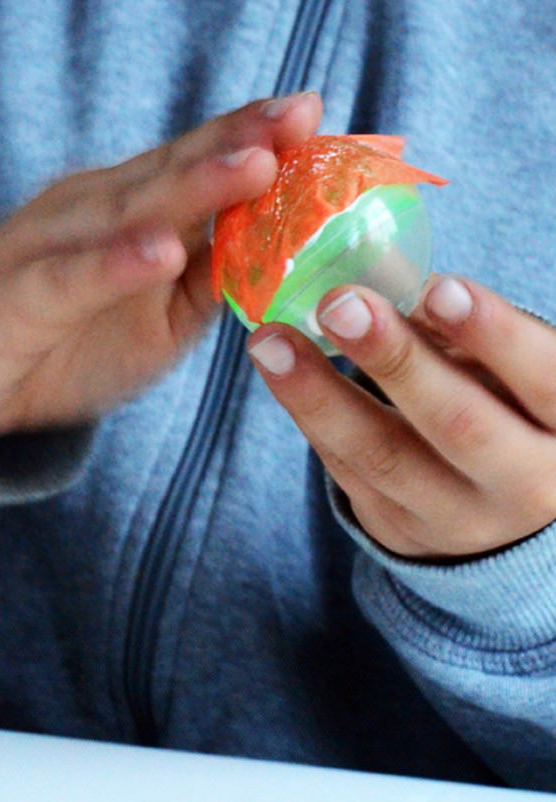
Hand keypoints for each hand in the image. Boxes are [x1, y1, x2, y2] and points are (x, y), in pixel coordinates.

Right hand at [0, 92, 321, 442]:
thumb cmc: (70, 332)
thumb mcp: (161, 310)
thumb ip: (213, 274)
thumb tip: (287, 248)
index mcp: (131, 207)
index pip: (198, 161)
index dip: (252, 135)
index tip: (311, 112)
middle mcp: (96, 210)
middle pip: (173, 169)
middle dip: (238, 140)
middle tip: (299, 115)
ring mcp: (57, 245)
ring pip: (128, 211)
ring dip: (192, 185)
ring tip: (253, 165)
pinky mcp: (21, 295)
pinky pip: (72, 279)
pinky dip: (114, 265)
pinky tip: (157, 251)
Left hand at [248, 275, 555, 558]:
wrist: (503, 513)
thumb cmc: (512, 408)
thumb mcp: (512, 368)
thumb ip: (463, 327)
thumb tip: (388, 273)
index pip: (545, 380)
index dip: (495, 335)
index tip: (441, 289)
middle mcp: (525, 483)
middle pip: (459, 425)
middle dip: (396, 362)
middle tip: (341, 305)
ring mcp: (459, 517)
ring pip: (385, 457)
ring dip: (320, 395)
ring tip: (272, 343)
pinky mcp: (400, 528)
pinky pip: (349, 471)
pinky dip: (311, 415)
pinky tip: (278, 366)